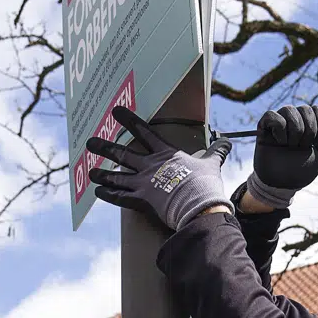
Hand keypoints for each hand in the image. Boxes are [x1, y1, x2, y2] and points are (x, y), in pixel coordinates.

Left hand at [85, 107, 233, 229]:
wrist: (199, 206)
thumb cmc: (205, 184)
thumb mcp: (212, 164)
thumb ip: (216, 152)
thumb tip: (227, 142)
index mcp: (165, 154)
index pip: (144, 132)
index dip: (129, 120)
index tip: (115, 111)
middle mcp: (150, 166)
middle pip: (122, 154)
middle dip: (105, 147)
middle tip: (90, 142)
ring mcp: (143, 183)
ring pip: (116, 176)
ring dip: (102, 173)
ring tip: (90, 171)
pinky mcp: (141, 200)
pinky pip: (120, 196)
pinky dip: (108, 194)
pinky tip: (98, 191)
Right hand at [246, 104, 317, 209]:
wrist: (282, 183)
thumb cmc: (301, 170)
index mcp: (308, 123)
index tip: (316, 143)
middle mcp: (294, 118)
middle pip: (306, 108)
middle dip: (308, 132)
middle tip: (302, 147)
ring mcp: (279, 120)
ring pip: (290, 110)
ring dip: (294, 132)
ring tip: (289, 146)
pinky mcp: (264, 125)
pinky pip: (273, 115)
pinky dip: (279, 130)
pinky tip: (278, 142)